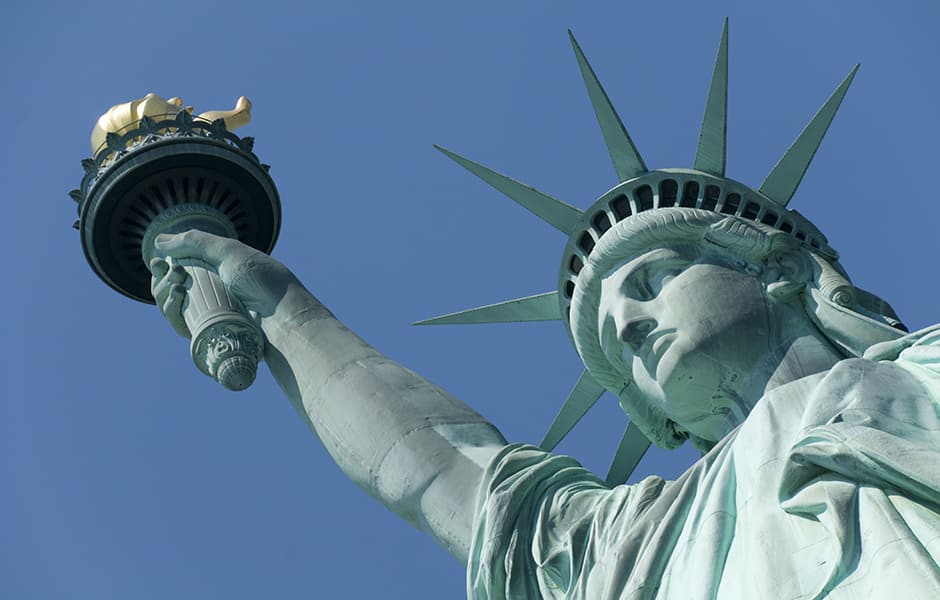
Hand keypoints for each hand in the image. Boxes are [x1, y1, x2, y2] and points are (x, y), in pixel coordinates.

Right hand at [148, 230, 302, 333]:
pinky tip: (176, 300)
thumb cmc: (263, 281)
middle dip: (162, 280)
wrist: (283, 314)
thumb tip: (159, 240)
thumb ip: (195, 242)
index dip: (163, 267)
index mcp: (217, 274)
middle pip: (170, 290)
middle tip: (175, 272)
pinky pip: (180, 326)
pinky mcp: (209, 336)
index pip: (179, 271)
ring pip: (171, 309)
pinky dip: (171, 312)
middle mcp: (211, 295)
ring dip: (164, 294)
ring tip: (178, 285)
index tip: (157, 261)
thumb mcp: (230, 252)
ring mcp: (209, 316)